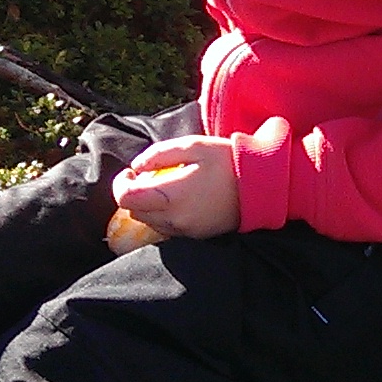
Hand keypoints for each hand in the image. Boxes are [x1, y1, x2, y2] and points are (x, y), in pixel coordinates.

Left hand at [109, 135, 239, 240]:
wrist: (261, 185)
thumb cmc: (227, 161)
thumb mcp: (193, 146)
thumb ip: (159, 155)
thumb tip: (136, 166)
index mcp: (171, 196)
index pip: (126, 198)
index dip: (120, 183)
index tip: (130, 171)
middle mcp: (174, 218)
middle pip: (134, 211)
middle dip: (133, 193)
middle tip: (145, 175)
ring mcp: (185, 230)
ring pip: (149, 222)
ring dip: (146, 205)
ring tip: (162, 186)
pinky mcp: (195, 235)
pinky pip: (166, 228)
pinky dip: (162, 214)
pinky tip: (177, 199)